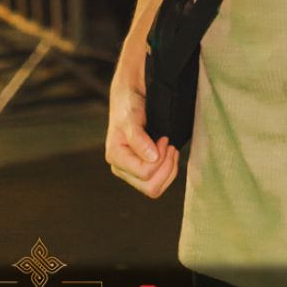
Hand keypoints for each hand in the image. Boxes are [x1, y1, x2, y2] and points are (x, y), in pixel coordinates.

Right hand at [105, 76, 179, 198]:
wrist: (129, 97)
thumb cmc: (128, 105)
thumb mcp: (131, 118)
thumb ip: (139, 139)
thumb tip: (152, 159)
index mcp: (115, 157)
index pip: (145, 173)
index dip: (160, 158)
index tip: (164, 139)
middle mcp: (121, 167)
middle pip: (151, 187)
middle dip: (166, 168)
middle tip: (170, 146)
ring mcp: (131, 170)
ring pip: (155, 188)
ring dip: (169, 170)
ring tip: (171, 149)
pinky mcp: (141, 169)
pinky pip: (158, 182)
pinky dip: (169, 170)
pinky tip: (170, 154)